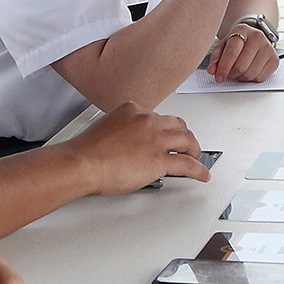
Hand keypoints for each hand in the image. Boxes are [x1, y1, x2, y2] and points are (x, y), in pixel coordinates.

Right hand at [58, 101, 210, 192]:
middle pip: (178, 125)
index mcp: (133, 109)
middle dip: (184, 136)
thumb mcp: (106, 128)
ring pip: (187, 140)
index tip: (166, 136)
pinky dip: (199, 170)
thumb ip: (122, 130)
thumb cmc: (86, 151)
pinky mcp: (160, 160)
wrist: (81, 163)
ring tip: (196, 158)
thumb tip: (130, 144)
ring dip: (195, 150)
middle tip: (187, 146)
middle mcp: (147, 120)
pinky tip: (202, 174)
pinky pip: (188, 164)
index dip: (165, 129)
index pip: (158, 116)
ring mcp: (155, 139)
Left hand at [208, 20, 278, 82]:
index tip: (218, 77)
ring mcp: (268, 48)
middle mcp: (257, 37)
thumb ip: (216, 57)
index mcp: (242, 30)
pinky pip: (260, 78)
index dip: (223, 67)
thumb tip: (212, 70)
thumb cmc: (238, 42)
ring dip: (241, 77)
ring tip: (239, 71)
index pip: (232, 52)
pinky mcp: (274, 59)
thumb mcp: (223, 45)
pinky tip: (249, 70)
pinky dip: (252, 79)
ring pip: (250, 74)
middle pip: (241, 66)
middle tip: (228, 73)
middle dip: (231, 74)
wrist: (254, 37)